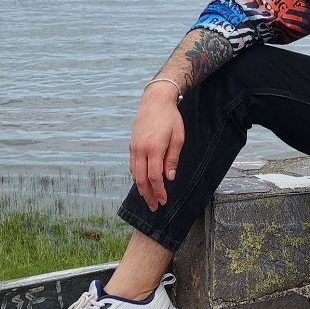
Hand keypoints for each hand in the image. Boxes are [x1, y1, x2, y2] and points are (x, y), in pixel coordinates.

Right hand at [129, 84, 184, 210]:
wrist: (154, 102)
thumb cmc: (170, 118)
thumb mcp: (178, 137)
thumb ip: (172, 158)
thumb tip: (169, 177)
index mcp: (154, 149)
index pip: (154, 177)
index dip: (158, 191)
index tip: (163, 201)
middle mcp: (140, 150)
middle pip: (141, 180)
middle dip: (148, 195)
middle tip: (154, 207)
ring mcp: (134, 148)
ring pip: (134, 174)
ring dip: (141, 189)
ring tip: (148, 199)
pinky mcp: (131, 146)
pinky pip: (132, 166)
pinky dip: (136, 177)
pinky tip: (141, 183)